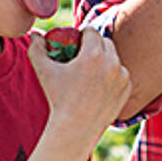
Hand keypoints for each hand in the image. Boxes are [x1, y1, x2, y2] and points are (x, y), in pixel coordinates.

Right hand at [29, 28, 131, 142]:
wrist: (76, 128)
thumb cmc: (58, 98)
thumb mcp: (44, 71)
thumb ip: (36, 49)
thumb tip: (34, 34)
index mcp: (94, 54)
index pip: (91, 31)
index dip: (83, 33)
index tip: (77, 41)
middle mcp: (112, 63)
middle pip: (105, 42)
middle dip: (95, 44)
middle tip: (83, 54)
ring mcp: (122, 76)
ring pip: (114, 58)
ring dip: (105, 59)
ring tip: (92, 68)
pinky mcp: (127, 89)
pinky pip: (121, 74)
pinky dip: (113, 75)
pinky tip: (101, 81)